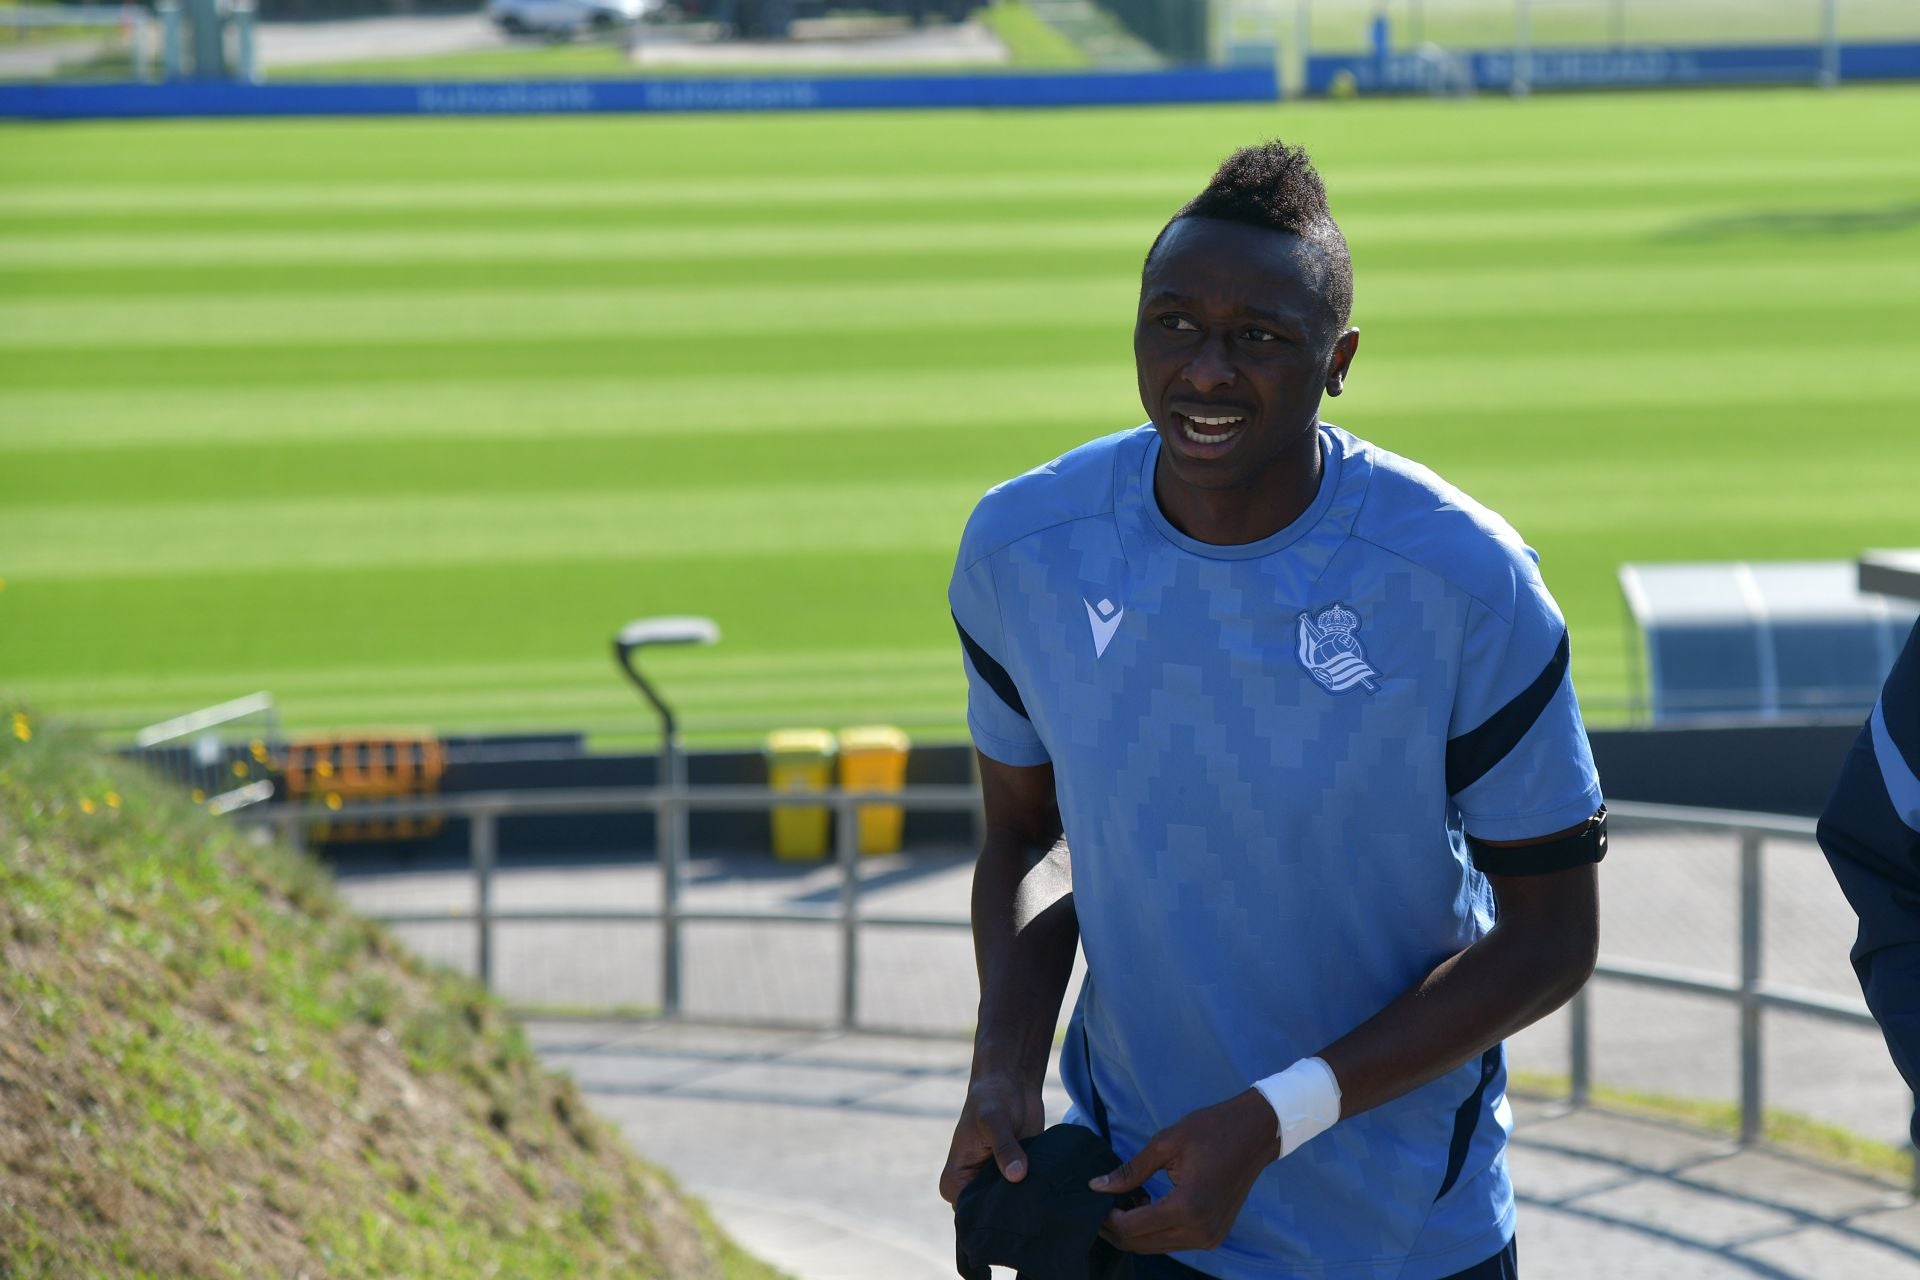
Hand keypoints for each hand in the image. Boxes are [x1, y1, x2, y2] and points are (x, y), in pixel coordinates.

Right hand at [938, 1071, 1045, 1203]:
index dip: (991, 1210)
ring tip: (1037, 1181)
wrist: (1011, 1084)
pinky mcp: (1016, 1179)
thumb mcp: (995, 1122)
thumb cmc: (992, 1099)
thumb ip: (1005, 1148)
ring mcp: (995, 1184)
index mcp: (955, 1180)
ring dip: (1024, 1196)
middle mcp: (972, 1186)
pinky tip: (1045, 1180)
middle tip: (1029, 1189)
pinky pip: (1026, 1195)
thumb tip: (1017, 1175)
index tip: (1012, 1195)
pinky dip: (1035, 1189)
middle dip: (1010, 1205)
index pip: (969, 1211)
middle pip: (991, 1212)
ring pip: (1010, 1205)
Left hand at [1089, 1088, 1282, 1253]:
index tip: (1094, 1200)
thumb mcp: (1165, 1143)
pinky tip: (1146, 1204)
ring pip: (1156, 1247)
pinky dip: (1155, 1230)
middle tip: (1101, 1203)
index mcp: (1186, 1208)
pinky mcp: (1214, 1236)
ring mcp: (1209, 1238)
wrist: (1256, 1133)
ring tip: (1123, 1201)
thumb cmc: (1212, 1130)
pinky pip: (1174, 1242)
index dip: (1107, 1219)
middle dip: (1115, 1229)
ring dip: (1134, 1232)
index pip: (1132, 1228)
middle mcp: (1199, 1231)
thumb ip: (1130, 1170)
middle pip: (1140, 1244)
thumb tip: (1097, 1186)